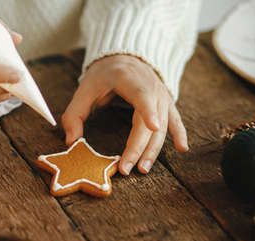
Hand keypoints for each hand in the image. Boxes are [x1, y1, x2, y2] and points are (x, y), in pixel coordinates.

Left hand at [62, 54, 187, 174]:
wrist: (125, 58)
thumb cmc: (104, 75)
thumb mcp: (84, 89)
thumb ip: (74, 115)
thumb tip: (72, 143)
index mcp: (129, 79)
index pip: (141, 95)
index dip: (148, 110)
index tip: (153, 126)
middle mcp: (151, 87)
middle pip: (148, 121)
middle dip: (138, 147)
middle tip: (126, 168)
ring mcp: (161, 96)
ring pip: (162, 127)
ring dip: (153, 150)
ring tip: (142, 168)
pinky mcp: (166, 104)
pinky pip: (175, 121)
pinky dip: (179, 134)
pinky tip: (182, 148)